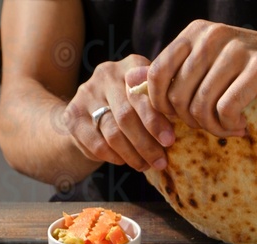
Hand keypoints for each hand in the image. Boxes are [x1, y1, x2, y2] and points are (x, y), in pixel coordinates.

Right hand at [64, 56, 175, 171]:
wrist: (87, 113)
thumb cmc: (129, 105)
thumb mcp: (146, 97)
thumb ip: (160, 103)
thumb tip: (184, 123)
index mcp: (131, 65)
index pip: (144, 94)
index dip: (156, 120)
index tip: (170, 141)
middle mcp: (106, 74)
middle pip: (127, 115)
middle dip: (146, 143)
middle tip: (160, 162)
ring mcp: (86, 94)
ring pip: (113, 133)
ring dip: (132, 154)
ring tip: (145, 165)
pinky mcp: (72, 115)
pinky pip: (97, 144)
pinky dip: (114, 157)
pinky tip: (124, 161)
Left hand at [146, 21, 256, 136]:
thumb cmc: (254, 72)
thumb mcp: (211, 66)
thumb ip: (174, 71)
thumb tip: (132, 80)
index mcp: (196, 33)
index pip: (157, 75)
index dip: (161, 107)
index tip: (180, 120)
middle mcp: (212, 36)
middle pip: (176, 96)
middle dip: (190, 122)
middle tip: (211, 125)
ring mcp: (236, 50)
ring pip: (200, 106)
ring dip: (212, 127)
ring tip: (228, 127)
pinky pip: (225, 110)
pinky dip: (230, 126)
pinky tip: (241, 125)